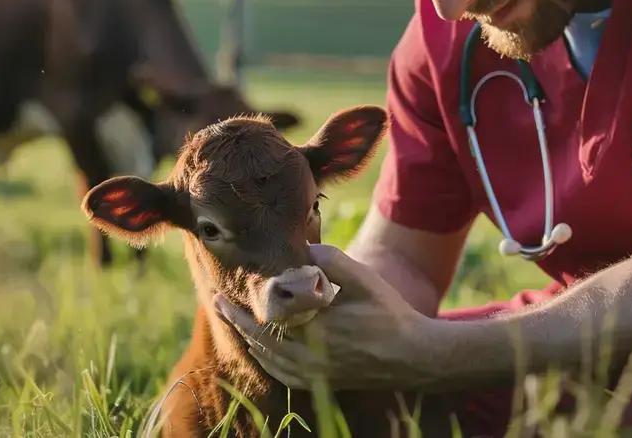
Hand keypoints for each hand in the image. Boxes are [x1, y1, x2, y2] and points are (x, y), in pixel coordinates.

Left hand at [214, 243, 447, 390]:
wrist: (414, 356)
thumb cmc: (389, 314)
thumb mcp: (364, 280)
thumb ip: (332, 261)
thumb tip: (304, 247)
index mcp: (314, 328)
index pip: (266, 316)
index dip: (243, 306)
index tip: (224, 292)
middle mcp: (308, 356)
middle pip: (260, 338)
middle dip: (237, 320)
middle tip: (216, 303)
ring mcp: (314, 374)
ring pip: (268, 358)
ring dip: (248, 338)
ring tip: (234, 321)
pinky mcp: (322, 383)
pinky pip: (282, 375)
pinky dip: (266, 361)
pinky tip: (260, 350)